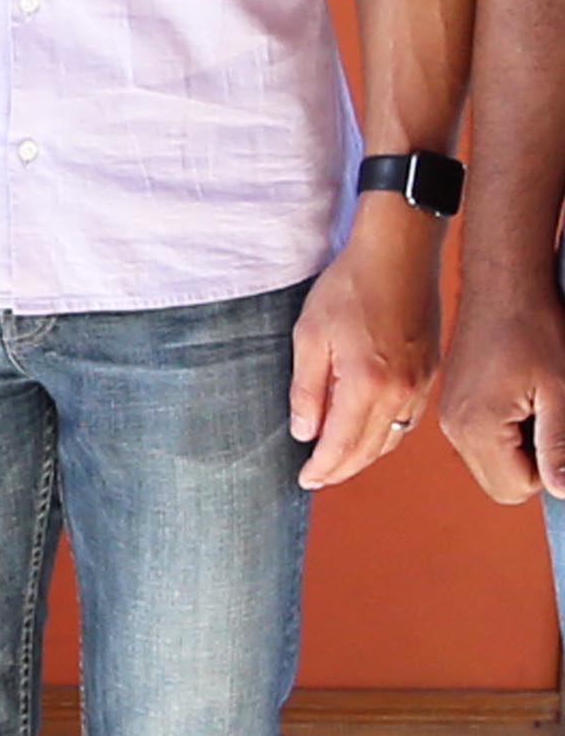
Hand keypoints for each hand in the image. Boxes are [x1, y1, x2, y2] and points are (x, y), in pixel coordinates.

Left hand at [291, 205, 442, 486]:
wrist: (397, 255)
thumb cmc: (348, 289)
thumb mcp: (309, 336)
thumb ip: (306, 389)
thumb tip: (304, 433)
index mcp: (367, 386)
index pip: (343, 445)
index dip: (323, 468)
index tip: (304, 480)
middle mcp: (401, 394)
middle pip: (371, 449)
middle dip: (342, 468)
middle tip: (317, 477)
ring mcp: (421, 385)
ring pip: (393, 438)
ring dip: (365, 455)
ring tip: (338, 461)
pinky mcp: (430, 373)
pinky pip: (408, 419)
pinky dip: (387, 434)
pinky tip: (369, 431)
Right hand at [441, 276, 564, 503]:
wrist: (503, 286)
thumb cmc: (534, 330)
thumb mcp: (561, 391)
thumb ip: (559, 447)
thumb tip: (563, 491)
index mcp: (476, 427)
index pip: (516, 488)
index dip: (550, 470)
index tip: (556, 430)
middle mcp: (454, 426)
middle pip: (501, 482)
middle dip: (533, 463)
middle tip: (548, 418)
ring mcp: (451, 415)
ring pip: (492, 463)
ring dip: (520, 447)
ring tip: (535, 404)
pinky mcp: (455, 403)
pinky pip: (482, 440)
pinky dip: (506, 431)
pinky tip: (520, 398)